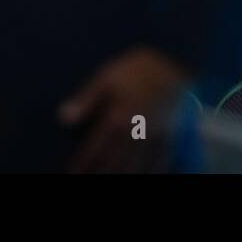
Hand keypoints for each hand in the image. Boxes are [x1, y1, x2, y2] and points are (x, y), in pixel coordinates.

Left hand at [57, 46, 192, 172]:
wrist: (177, 62)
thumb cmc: (138, 68)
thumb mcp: (108, 76)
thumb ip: (86, 99)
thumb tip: (63, 118)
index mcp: (115, 120)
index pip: (93, 151)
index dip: (81, 165)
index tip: (73, 172)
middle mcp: (133, 134)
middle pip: (112, 164)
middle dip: (99, 174)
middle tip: (87, 179)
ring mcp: (153, 137)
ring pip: (133, 167)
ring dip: (120, 175)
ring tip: (110, 178)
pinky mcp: (170, 136)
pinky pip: (158, 163)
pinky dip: (148, 172)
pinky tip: (141, 174)